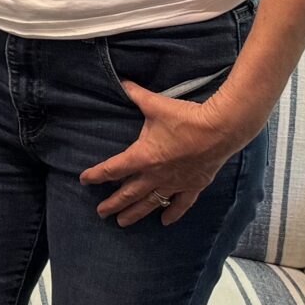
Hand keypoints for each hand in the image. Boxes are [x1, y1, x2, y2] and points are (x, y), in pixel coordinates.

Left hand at [82, 81, 261, 226]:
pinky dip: (172, 213)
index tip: (84, 179)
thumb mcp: (155, 104)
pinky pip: (180, 204)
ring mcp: (175, 183)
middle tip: (101, 213)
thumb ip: (136, 94)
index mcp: (143, 157)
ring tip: (122, 222)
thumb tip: (121, 81)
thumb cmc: (186, 117)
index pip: (112, 169)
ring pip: (150, 203)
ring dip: (135, 213)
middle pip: (128, 194)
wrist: (220, 129)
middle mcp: (156, 175)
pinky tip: (165, 222)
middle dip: (113, 204)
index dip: (96, 175)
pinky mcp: (193, 186)